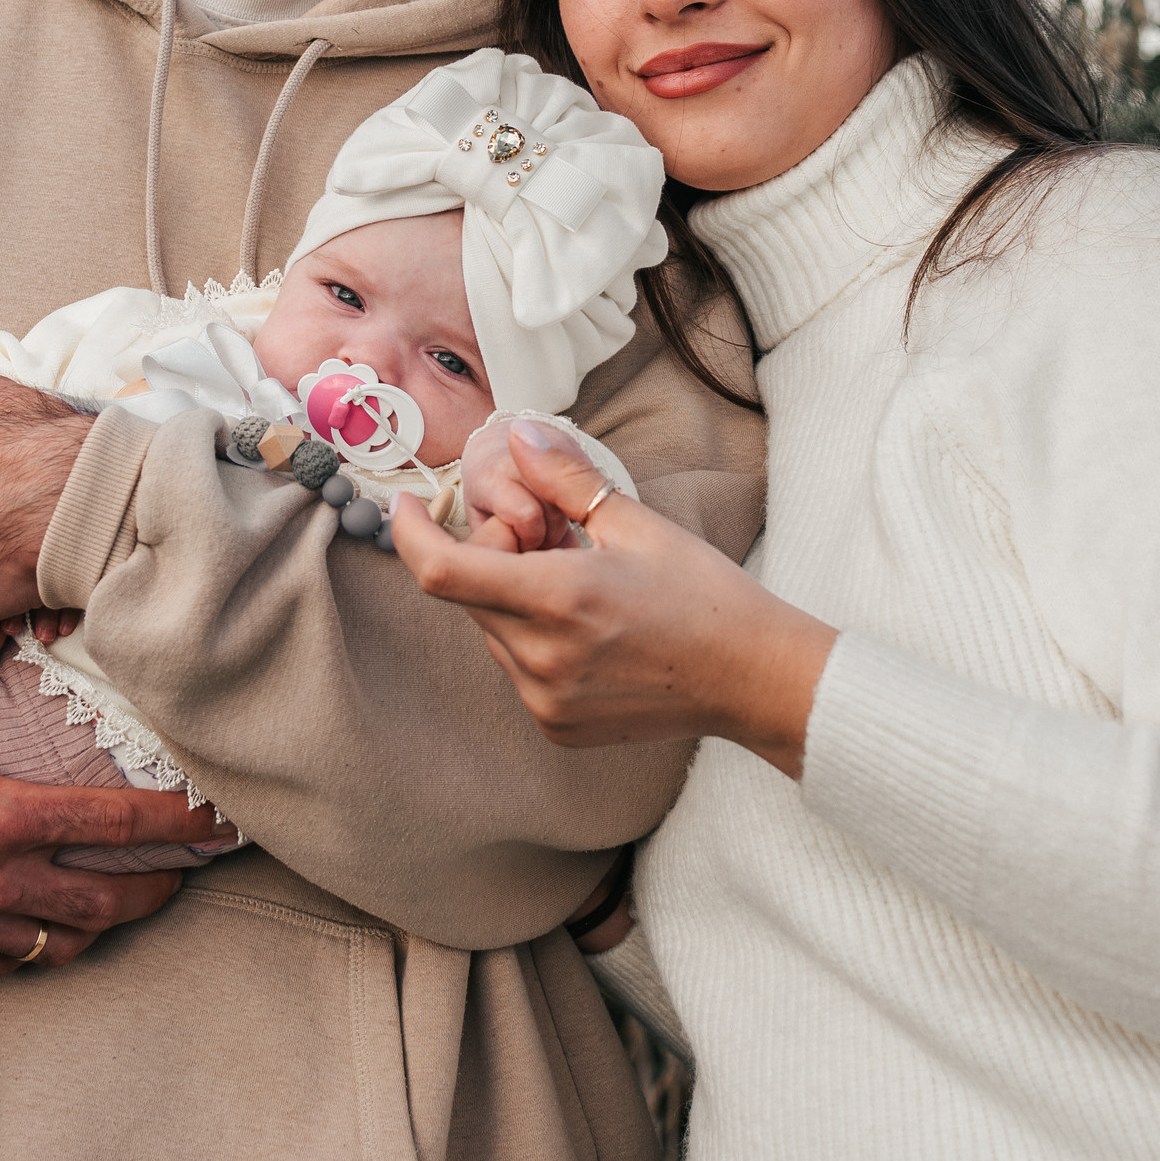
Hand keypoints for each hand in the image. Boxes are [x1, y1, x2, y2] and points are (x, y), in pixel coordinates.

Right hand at [0, 628, 234, 975]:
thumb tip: (14, 614)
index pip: (115, 823)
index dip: (179, 822)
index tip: (219, 818)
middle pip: (111, 898)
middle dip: (165, 884)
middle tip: (198, 864)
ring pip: (71, 941)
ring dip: (114, 920)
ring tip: (143, 894)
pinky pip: (21, 963)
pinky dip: (56, 945)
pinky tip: (68, 923)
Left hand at [392, 418, 838, 778]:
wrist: (754, 680)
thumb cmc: (705, 596)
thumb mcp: (635, 523)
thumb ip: (565, 478)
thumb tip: (517, 433)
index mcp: (558, 598)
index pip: (443, 571)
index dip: (410, 535)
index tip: (405, 504)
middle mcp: (541, 658)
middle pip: (472, 595)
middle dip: (493, 557)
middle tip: (549, 537)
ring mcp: (546, 701)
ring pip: (493, 633)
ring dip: (512, 600)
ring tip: (579, 585)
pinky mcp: (558, 727)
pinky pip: (518, 669)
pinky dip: (534, 640)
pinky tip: (589, 631)